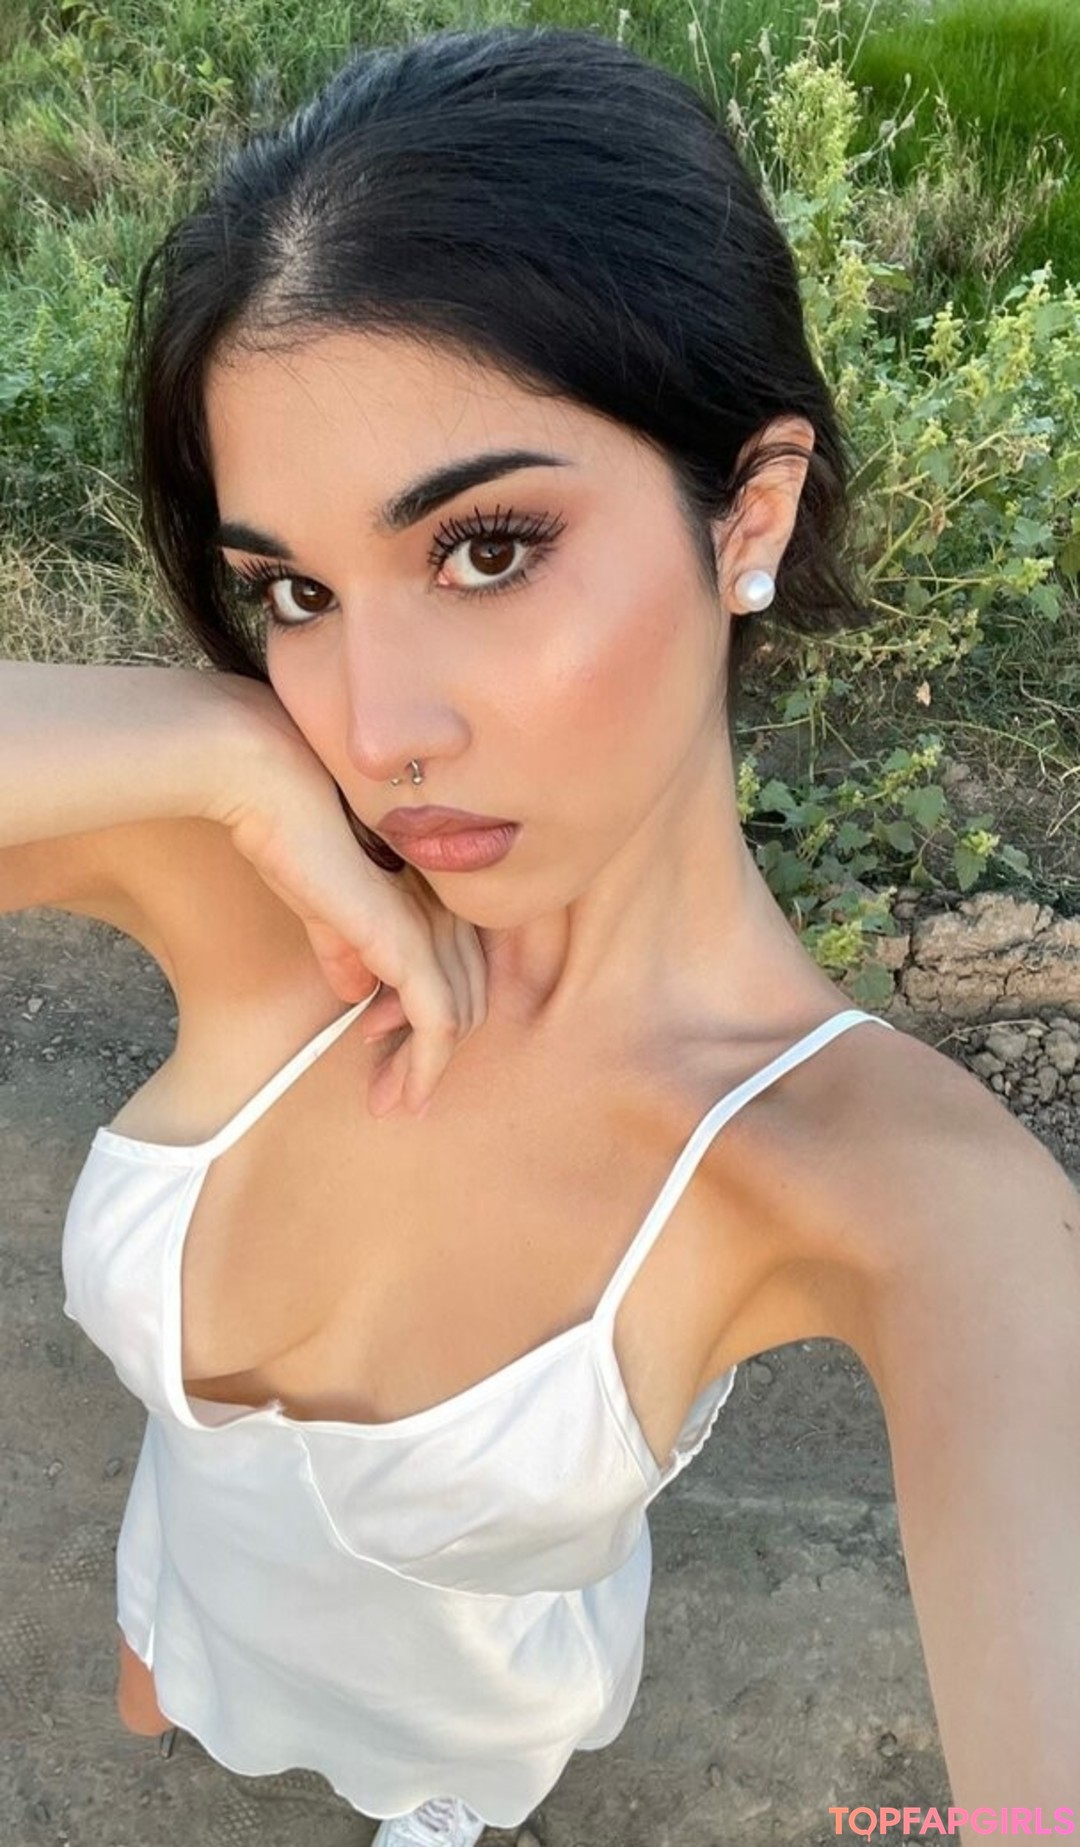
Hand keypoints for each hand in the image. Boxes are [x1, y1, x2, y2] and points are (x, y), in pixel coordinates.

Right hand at [202, 680, 487, 1118]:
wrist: (267, 785)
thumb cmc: (286, 824)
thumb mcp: (319, 900)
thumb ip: (344, 943)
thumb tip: (357, 990)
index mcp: (431, 885)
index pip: (451, 964)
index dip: (419, 1016)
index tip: (377, 1048)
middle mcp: (445, 901)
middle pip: (462, 995)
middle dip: (422, 1054)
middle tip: (386, 1097)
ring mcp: (435, 920)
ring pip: (455, 1017)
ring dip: (420, 1070)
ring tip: (386, 1103)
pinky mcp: (414, 944)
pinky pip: (440, 1022)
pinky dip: (427, 1066)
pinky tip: (406, 1096)